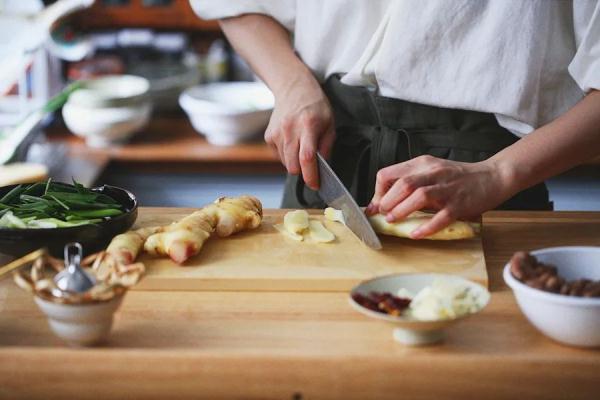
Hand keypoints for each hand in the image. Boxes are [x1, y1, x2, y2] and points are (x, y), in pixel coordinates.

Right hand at [265, 75, 334, 188]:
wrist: (293, 88)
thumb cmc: (315, 105)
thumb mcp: (329, 123)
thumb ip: (326, 145)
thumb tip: (322, 167)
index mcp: (308, 126)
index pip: (307, 157)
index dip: (311, 175)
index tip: (315, 185)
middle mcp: (289, 130)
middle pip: (293, 166)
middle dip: (303, 172)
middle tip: (311, 168)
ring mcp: (276, 133)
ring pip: (286, 164)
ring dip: (295, 164)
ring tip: (302, 148)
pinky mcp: (269, 136)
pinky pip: (279, 156)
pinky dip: (287, 156)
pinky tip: (293, 142)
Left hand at [366, 155, 515, 237]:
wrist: (493, 176)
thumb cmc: (458, 178)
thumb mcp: (431, 172)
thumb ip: (409, 183)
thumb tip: (381, 203)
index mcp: (422, 164)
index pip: (389, 173)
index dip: (378, 191)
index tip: (375, 206)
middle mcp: (433, 173)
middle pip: (403, 184)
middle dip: (388, 201)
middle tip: (383, 215)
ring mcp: (447, 188)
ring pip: (419, 196)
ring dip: (402, 210)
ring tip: (393, 221)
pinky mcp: (460, 203)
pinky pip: (441, 216)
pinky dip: (426, 227)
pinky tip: (416, 234)